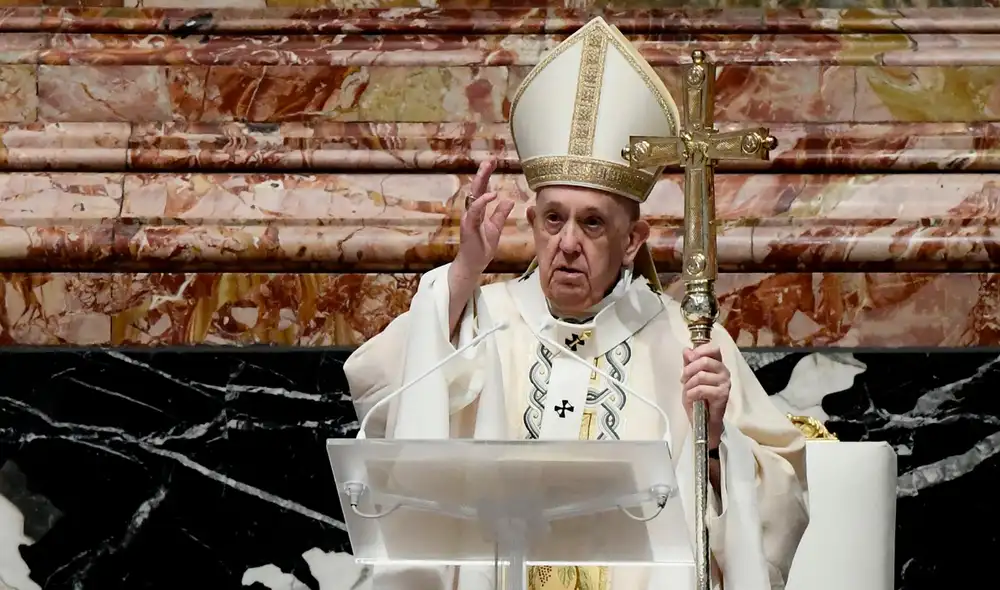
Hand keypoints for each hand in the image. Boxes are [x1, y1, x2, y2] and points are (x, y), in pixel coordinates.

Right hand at [455, 159, 514, 274]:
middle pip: (476, 188)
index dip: (486, 175)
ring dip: (480, 181)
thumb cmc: (482, 247)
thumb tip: (508, 200)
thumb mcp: (496, 228)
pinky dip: (482, 202)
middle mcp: (471, 212)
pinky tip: (491, 194)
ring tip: (487, 168)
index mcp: (478, 211)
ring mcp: (469, 218)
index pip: (482, 189)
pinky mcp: (469, 226)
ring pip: (473, 196)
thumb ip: (500, 214)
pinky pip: (475, 211)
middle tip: (490, 159)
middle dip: (482, 173)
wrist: (473, 264)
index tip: (493, 162)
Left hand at [681, 343, 730, 450]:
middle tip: (683, 379)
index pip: (713, 349)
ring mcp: (725, 383)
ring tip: (688, 391)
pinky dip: (691, 393)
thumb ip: (689, 363)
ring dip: (689, 384)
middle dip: (689, 370)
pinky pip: (701, 389)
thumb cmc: (698, 398)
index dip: (700, 351)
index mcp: (718, 365)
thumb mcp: (689, 378)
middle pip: (704, 361)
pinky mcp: (722, 395)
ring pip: (701, 375)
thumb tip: (686, 350)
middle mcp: (724, 372)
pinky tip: (692, 398)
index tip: (690, 359)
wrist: (703, 420)